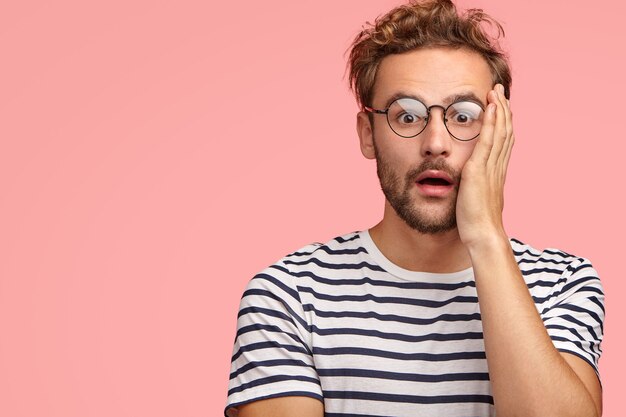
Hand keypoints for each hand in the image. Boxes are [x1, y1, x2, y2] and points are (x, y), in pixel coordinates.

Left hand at [455, 84, 513, 248]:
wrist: (482, 233)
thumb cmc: (476, 222)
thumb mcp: (476, 198)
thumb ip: (475, 186)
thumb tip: (469, 184)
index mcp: (496, 172)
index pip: (503, 141)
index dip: (503, 122)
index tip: (500, 107)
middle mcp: (497, 166)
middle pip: (505, 131)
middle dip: (502, 110)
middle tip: (499, 91)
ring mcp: (490, 167)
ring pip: (499, 132)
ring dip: (497, 110)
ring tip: (495, 92)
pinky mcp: (479, 170)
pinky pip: (488, 141)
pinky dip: (490, 123)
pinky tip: (489, 108)